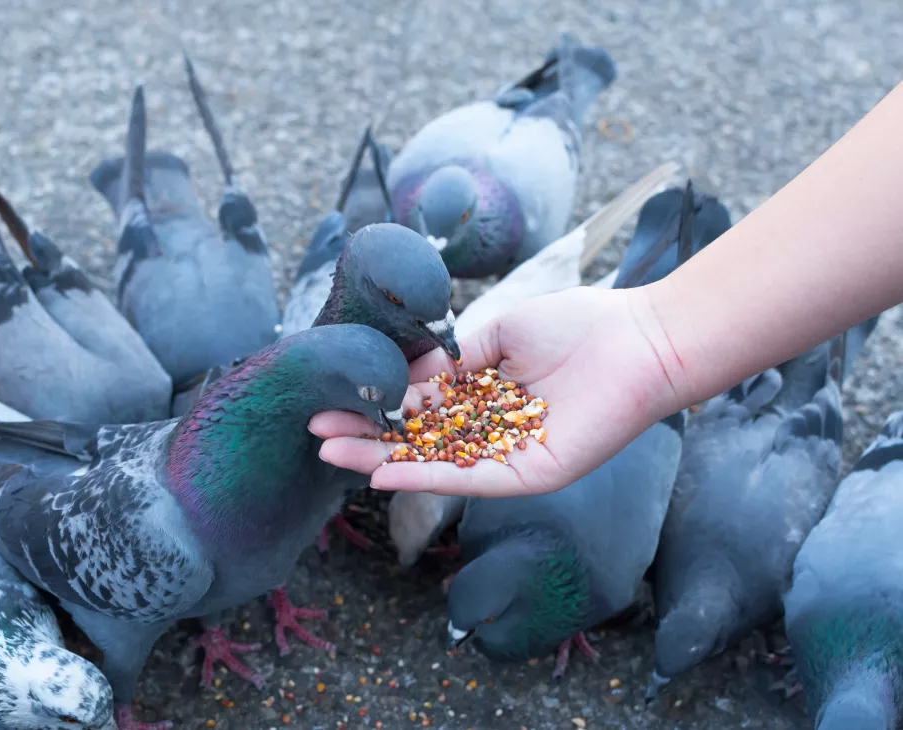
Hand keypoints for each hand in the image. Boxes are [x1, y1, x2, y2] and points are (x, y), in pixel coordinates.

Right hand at [309, 285, 685, 496]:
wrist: (639, 341)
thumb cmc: (578, 325)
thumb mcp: (499, 332)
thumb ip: (450, 358)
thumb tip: (403, 372)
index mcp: (485, 393)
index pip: (418, 406)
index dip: (376, 405)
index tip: (333, 401)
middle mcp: (490, 428)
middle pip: (417, 439)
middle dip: (366, 436)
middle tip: (316, 433)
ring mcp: (507, 454)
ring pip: (434, 462)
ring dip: (382, 460)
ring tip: (332, 453)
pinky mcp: (528, 474)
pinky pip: (469, 479)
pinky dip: (425, 477)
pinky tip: (384, 473)